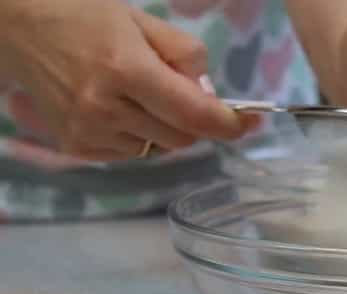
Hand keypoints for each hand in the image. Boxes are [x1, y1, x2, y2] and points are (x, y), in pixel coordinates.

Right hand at [0, 0, 257, 160]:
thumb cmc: (84, 15)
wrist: (17, 25)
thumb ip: (185, 57)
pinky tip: (120, 109)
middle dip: (194, 120)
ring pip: (158, 148)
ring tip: (139, 93)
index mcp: (126, 69)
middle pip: (181, 138)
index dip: (230, 124)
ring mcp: (87, 132)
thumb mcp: (143, 22)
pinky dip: (138, 136)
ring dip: (164, 127)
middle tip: (181, 92)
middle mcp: (105, 108)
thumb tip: (209, 94)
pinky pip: (130, 153)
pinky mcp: (74, 146)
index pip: (194, 114)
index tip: (251, 122)